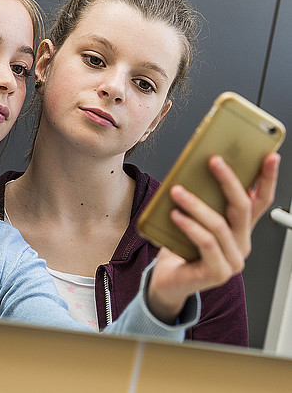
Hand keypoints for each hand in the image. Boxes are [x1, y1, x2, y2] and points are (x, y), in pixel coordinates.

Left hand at [146, 152, 280, 323]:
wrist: (169, 281)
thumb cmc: (180, 247)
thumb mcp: (194, 219)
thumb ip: (202, 201)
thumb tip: (195, 170)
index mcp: (240, 229)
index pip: (260, 201)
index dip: (267, 179)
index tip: (269, 157)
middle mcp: (241, 244)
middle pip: (242, 208)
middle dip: (229, 181)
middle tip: (214, 161)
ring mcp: (232, 260)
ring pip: (220, 225)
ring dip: (196, 204)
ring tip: (177, 191)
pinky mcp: (218, 273)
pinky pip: (206, 243)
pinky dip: (189, 226)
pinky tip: (175, 215)